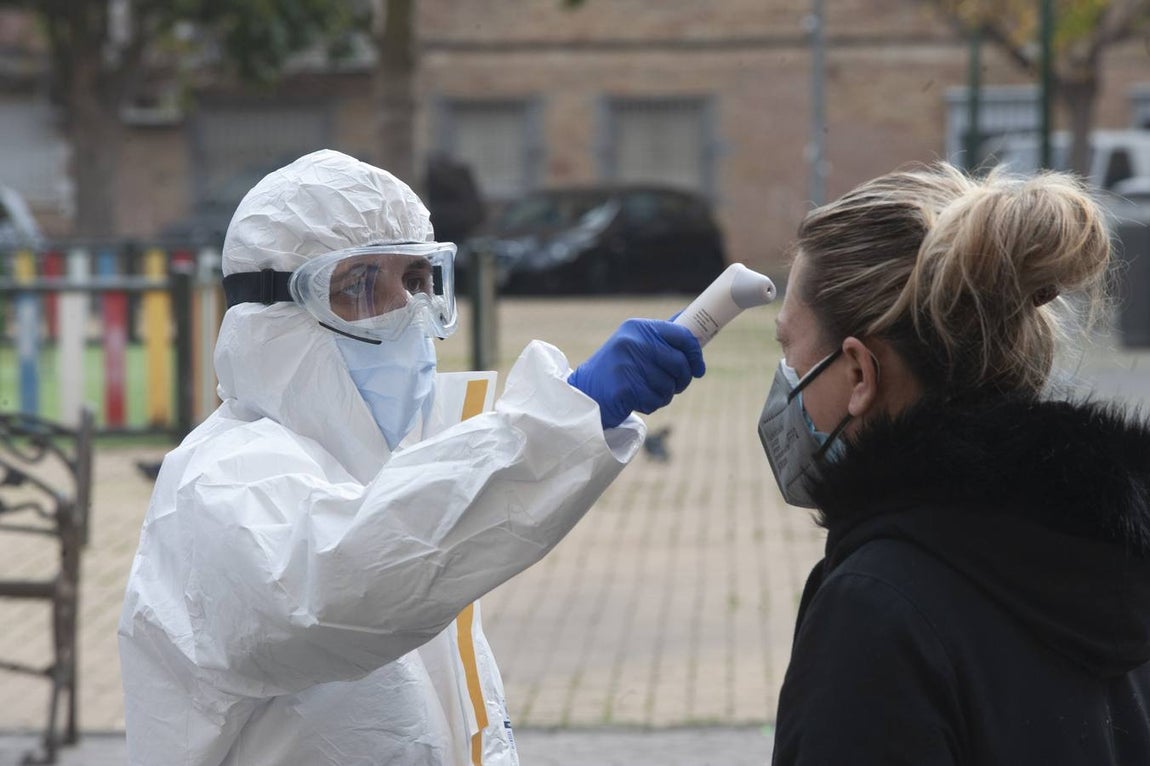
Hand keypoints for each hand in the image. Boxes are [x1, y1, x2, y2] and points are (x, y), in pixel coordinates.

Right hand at [568, 318, 704, 428]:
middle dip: (682, 380)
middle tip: (676, 386)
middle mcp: (633, 342)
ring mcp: (627, 365)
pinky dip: (651, 405)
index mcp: (638, 328)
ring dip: (664, 395)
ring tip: (648, 392)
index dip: (695, 353)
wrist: (585, 392)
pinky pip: (655, 400)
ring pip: (669, 385)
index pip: (681, 334)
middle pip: (679, 363)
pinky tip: (637, 400)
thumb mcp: (634, 344)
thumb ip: (660, 335)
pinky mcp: (624, 388)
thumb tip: (690, 317)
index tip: (699, 368)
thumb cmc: (617, 369)